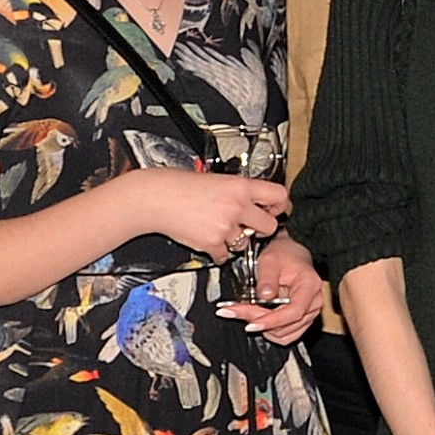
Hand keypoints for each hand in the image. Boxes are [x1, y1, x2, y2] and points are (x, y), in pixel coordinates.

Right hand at [128, 167, 288, 260]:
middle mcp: (237, 205)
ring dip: (236, 240)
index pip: (279, 195)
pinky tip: (208, 239)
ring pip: (246, 243)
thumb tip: (255, 200)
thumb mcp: (216, 179)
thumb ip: (238, 191)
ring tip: (220, 229)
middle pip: (270, 226)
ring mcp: (225, 226)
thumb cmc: (180, 186)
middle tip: (250, 226)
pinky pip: (225, 255)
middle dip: (261, 228)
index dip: (279, 205)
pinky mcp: (212, 243)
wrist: (155, 198)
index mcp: (240, 186)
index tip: (274, 209)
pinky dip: (218, 251)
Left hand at [227, 232, 322, 345]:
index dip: (273, 321)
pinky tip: (256, 319)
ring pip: (284, 334)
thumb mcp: (270, 260)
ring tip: (243, 312)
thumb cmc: (283, 255)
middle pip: (286, 324)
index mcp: (310, 286)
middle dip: (259, 321)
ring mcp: (309, 314)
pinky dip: (268, 331)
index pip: (295, 311)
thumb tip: (264, 297)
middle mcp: (314, 303)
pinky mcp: (301, 321)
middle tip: (232, 311)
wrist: (290, 255)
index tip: (251, 323)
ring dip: (262, 327)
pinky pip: (285, 336)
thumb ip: (267, 278)